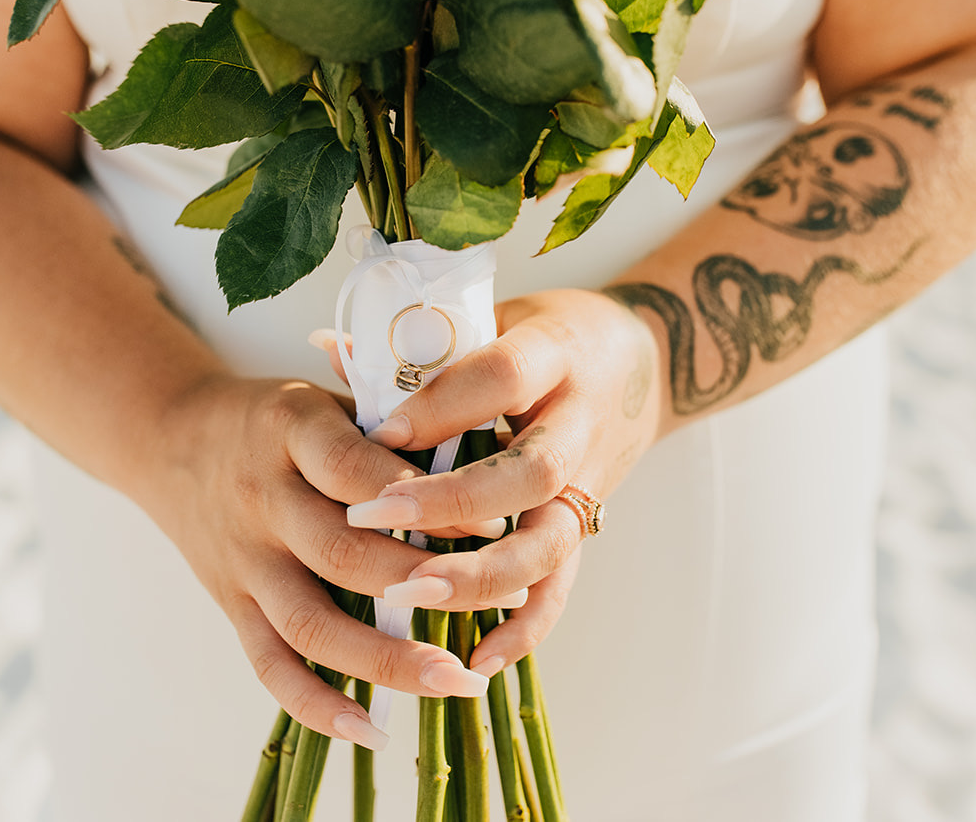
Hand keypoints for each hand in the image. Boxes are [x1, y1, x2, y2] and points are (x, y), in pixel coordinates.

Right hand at [136, 374, 517, 749]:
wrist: (171, 437)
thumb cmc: (277, 419)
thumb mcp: (327, 397)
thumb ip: (394, 424)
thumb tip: (490, 456)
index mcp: (290, 430)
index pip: (358, 472)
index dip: (425, 501)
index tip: (492, 524)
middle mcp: (262, 499)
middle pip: (343, 555)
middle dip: (429, 584)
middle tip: (508, 598)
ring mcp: (244, 559)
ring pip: (311, 623)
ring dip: (388, 660)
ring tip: (457, 679)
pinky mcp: (231, 604)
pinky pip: (271, 665)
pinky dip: (318, 705)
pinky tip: (373, 730)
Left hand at [339, 288, 662, 676]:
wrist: (647, 362)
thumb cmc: (550, 335)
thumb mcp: (496, 317)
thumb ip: (421, 343)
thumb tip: (328, 345)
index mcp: (553, 353)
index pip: (500, 377)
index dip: (440, 407)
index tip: (378, 433)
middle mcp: (578, 422)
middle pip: (529, 471)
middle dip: (451, 503)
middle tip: (372, 520)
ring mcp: (589, 481)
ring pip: (549, 541)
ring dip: (481, 577)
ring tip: (410, 595)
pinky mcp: (588, 525)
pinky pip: (563, 585)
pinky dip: (524, 628)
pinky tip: (476, 659)